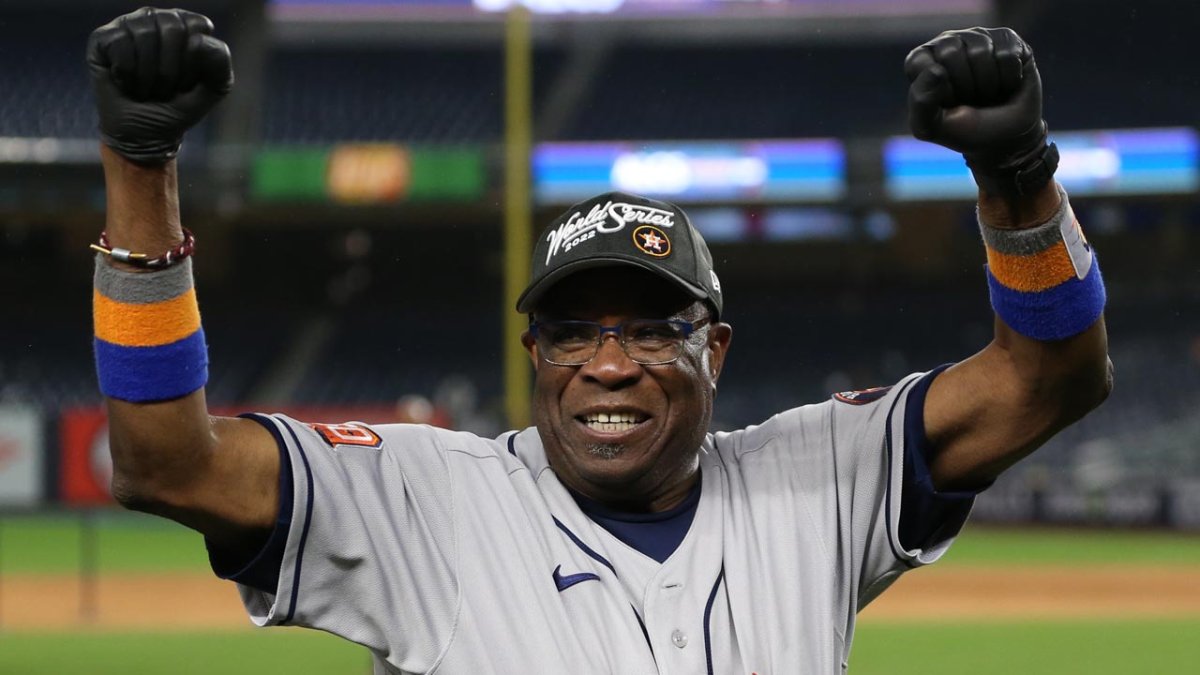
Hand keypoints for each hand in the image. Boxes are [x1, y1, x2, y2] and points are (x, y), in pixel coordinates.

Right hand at [87, 7, 233, 164]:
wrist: (144, 133)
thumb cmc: (178, 107)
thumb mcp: (212, 89)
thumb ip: (219, 63)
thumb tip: (200, 40)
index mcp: (186, 25)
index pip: (197, 25)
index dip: (194, 60)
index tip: (187, 82)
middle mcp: (156, 18)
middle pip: (171, 27)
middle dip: (171, 69)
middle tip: (164, 89)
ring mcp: (128, 24)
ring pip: (143, 34)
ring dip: (148, 74)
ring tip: (146, 89)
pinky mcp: (102, 38)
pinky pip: (118, 44)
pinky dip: (126, 73)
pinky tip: (125, 83)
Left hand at [905, 27, 1055, 196]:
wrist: (1007, 139)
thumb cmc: (964, 131)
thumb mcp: (932, 127)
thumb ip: (921, 103)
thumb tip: (935, 69)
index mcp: (921, 61)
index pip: (920, 62)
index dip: (937, 90)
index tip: (947, 105)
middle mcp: (947, 43)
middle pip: (951, 51)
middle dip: (964, 86)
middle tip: (970, 100)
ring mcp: (978, 38)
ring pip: (981, 51)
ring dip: (987, 85)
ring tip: (987, 94)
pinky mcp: (1007, 40)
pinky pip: (1007, 55)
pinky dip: (1008, 80)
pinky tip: (1006, 86)